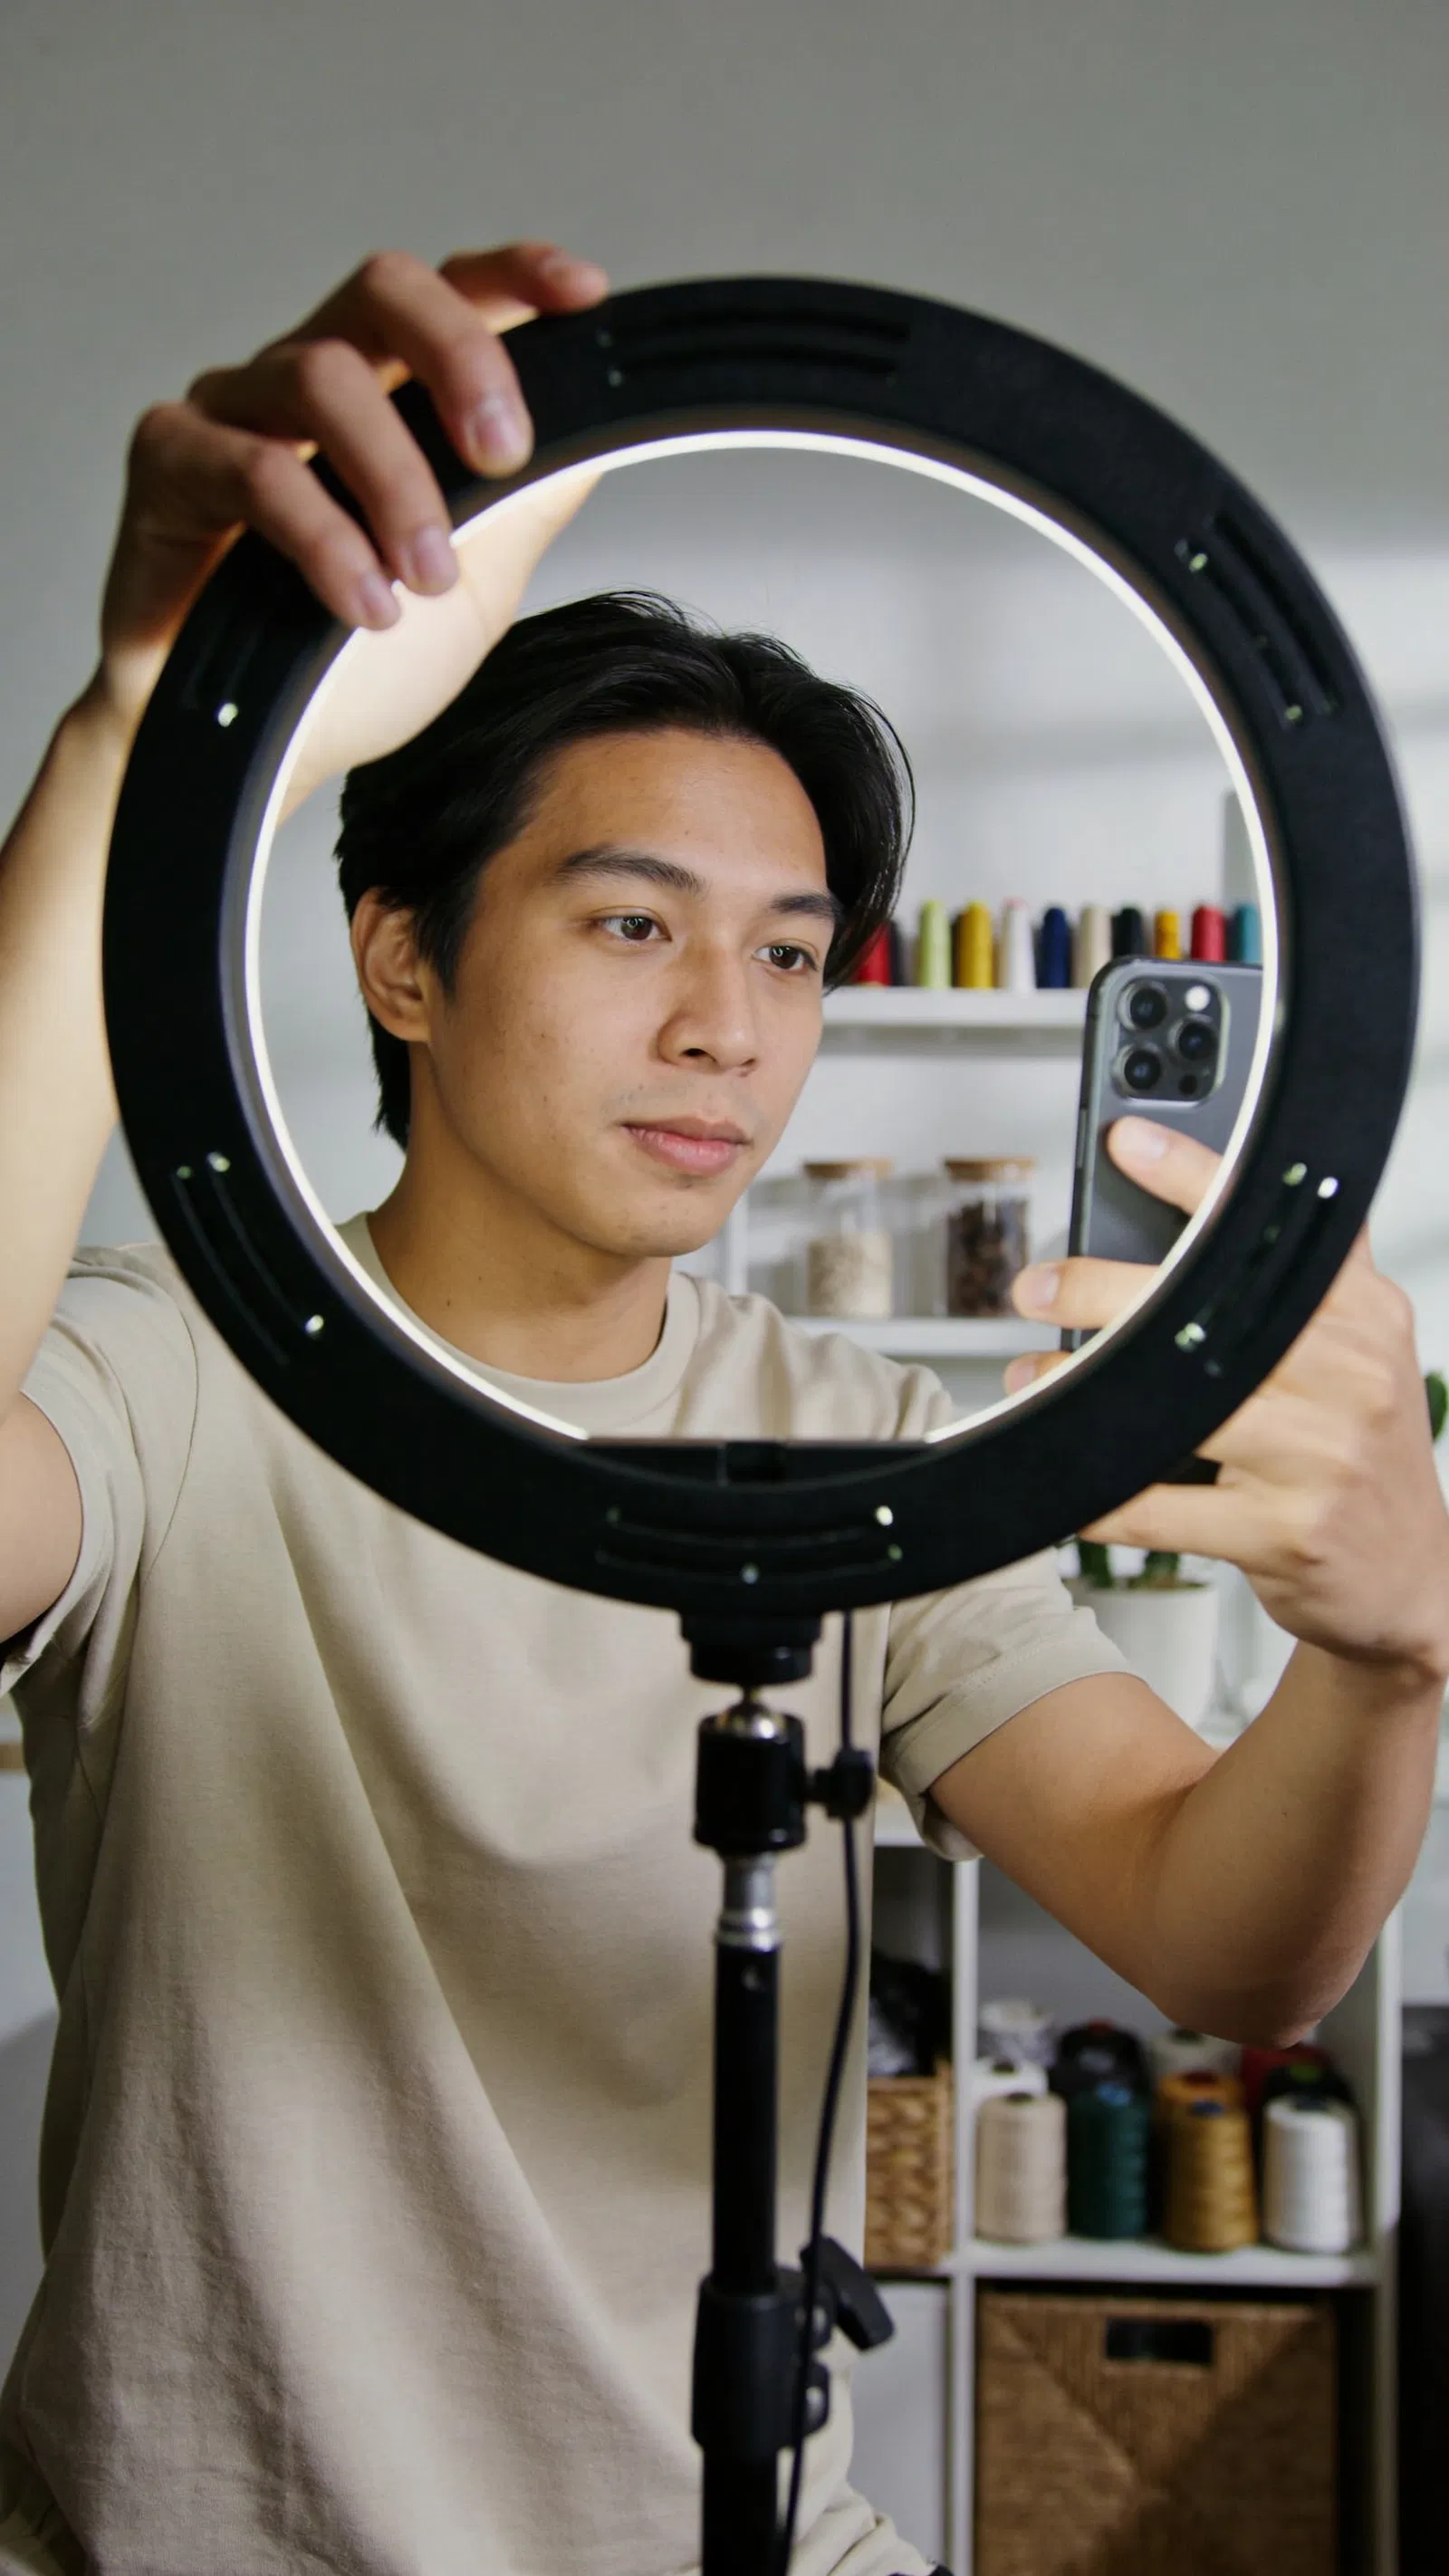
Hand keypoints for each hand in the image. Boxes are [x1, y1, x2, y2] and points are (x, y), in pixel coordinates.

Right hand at [85, 241, 609, 745]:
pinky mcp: (171, 461)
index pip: (448, 292)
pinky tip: (364, 605)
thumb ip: (526, 504)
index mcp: (384, 392)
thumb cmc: (350, 666)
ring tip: (426, 578)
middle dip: (461, 358)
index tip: (584, 294)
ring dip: (396, 480)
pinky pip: (256, 468)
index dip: (513, 274)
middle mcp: (305, 379)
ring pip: (323, 376)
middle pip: (383, 289)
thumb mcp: (474, 585)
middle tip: (502, 459)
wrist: (262, 752)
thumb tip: (596, 432)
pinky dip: (328, 539)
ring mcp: (232, 410)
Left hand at [1006, 1116, 1448, 1680]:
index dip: (1196, 1176)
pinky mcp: (1284, 1532)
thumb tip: (1213, 1198)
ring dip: (1081, 1392)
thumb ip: (1307, 1279)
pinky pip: (1159, 1507)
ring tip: (1034, 1380)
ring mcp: (1320, 1457)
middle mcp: (1350, 1375)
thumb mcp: (1363, 1351)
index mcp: (1363, 1315)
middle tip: (1039, 1285)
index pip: (1277, 1224)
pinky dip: (1096, 1493)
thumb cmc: (1362, 1456)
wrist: (1414, 1580)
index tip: (1128, 1142)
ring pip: (1174, 1407)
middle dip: (1103, 1292)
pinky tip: (1065, 1475)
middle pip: (1207, 1312)